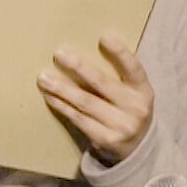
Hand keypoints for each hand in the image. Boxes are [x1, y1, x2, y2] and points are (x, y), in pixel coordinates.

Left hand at [37, 32, 154, 164]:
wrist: (138, 150)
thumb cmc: (127, 110)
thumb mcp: (132, 92)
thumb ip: (117, 74)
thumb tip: (84, 50)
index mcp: (143, 90)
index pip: (133, 68)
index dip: (121, 53)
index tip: (105, 36)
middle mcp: (135, 108)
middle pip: (103, 84)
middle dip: (79, 67)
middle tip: (59, 54)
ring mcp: (121, 126)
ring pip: (85, 102)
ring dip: (62, 89)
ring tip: (44, 77)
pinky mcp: (105, 140)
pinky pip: (78, 119)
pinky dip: (62, 106)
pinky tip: (50, 96)